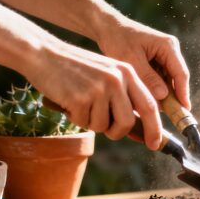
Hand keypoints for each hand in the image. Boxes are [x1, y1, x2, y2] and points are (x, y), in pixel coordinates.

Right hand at [24, 41, 162, 148]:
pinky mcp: (80, 98)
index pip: (149, 105)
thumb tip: (138, 129)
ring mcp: (99, 88)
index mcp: (127, 72)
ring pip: (104, 126)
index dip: (154, 128)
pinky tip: (69, 101)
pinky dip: (76, 118)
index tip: (155, 144)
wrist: (44, 55)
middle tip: (108, 131)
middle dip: (118, 132)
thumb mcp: (106, 74)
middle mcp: (117, 79)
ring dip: (92, 122)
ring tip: (81, 104)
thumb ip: (123, 96)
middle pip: (127, 122)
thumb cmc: (75, 70)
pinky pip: (84, 123)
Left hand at [96, 16, 190, 109]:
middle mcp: (170, 50)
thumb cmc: (118, 39)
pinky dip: (154, 89)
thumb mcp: (131, 59)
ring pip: (168, 81)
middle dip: (172, 97)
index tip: (184, 110)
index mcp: (168, 46)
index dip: (183, 93)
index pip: (181, 73)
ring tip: (152, 110)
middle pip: (176, 79)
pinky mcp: (157, 61)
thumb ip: (148, 78)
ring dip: (162, 95)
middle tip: (168, 116)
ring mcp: (164, 56)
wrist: (107, 28)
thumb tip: (164, 96)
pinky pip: (159, 79)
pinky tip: (145, 100)